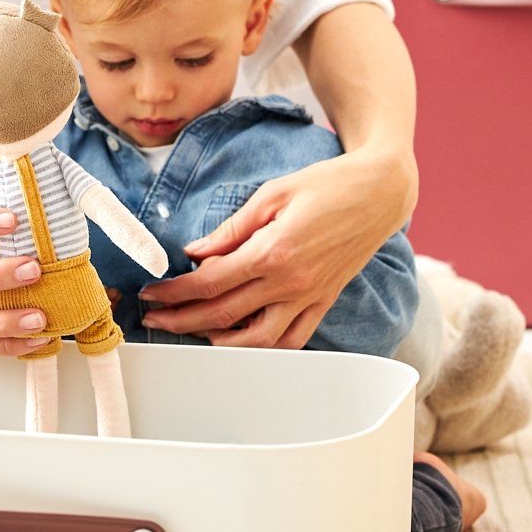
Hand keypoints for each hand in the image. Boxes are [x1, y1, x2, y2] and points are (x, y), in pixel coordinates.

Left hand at [138, 146, 415, 348]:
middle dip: (182, 319)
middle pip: (223, 315)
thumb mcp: (272, 193)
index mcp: (273, 252)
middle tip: (154, 318)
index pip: (210, 283)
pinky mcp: (325, 302)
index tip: (151, 293)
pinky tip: (241, 340)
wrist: (380, 192)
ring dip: (217, 340)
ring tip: (191, 330)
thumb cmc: (328, 184)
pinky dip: (263, 347)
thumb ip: (232, 228)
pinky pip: (292, 339)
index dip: (175, 292)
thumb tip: (196, 252)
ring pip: (256, 339)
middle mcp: (291, 282)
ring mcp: (310, 297)